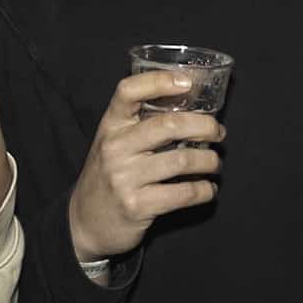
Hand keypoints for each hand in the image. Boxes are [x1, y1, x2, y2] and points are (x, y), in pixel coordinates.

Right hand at [66, 71, 223, 262]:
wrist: (84, 222)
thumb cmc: (108, 175)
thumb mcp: (113, 143)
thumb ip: (139, 124)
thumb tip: (188, 104)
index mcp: (110, 126)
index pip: (129, 91)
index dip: (159, 81)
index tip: (188, 82)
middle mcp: (115, 148)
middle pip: (168, 125)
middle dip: (204, 126)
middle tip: (218, 132)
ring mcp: (124, 178)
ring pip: (182, 160)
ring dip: (209, 161)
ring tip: (214, 163)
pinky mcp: (137, 206)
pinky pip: (183, 193)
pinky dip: (204, 190)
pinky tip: (207, 188)